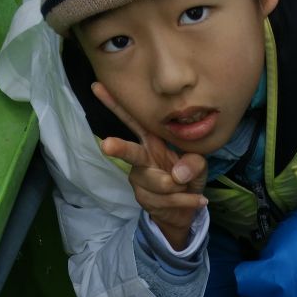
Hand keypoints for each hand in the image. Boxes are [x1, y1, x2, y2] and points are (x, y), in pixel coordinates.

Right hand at [92, 81, 207, 249]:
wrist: (185, 210)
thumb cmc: (188, 177)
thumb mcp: (199, 164)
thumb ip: (194, 163)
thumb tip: (177, 174)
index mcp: (152, 141)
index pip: (132, 120)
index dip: (114, 104)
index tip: (97, 86)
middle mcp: (142, 158)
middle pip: (130, 152)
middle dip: (119, 148)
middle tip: (106, 145)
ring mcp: (139, 179)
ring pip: (163, 182)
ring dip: (182, 187)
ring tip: (188, 186)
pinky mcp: (143, 198)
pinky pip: (170, 199)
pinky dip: (187, 200)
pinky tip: (197, 200)